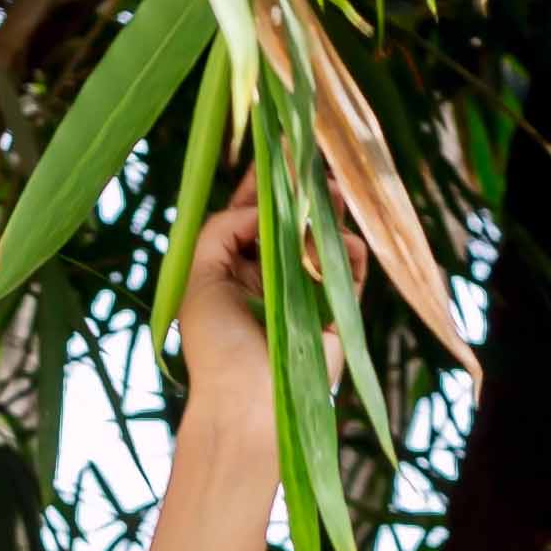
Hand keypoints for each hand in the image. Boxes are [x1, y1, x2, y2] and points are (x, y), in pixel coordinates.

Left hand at [172, 174, 364, 421]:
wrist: (247, 404)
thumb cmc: (215, 347)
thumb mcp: (197, 278)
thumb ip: (220, 230)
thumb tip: (260, 207)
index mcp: (235, 268)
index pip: (252, 214)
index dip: (263, 183)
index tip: (275, 146)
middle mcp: (271, 274)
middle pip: (292, 217)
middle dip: (302, 186)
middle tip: (311, 155)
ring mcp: (305, 290)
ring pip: (325, 236)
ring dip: (329, 209)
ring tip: (330, 188)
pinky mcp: (335, 309)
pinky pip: (352, 268)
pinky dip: (352, 249)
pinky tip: (344, 240)